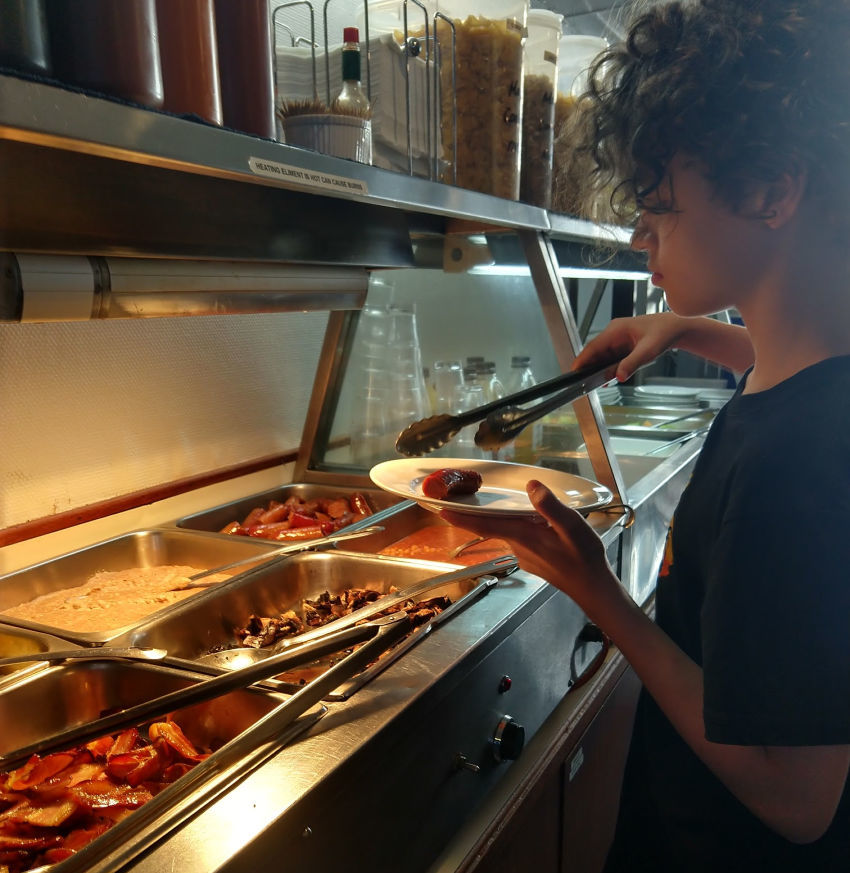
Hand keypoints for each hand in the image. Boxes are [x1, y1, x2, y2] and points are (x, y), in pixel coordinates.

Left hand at [440, 480, 621, 618]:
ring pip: (504, 532)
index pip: (485, 525)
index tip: (440, 511)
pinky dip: (512, 527)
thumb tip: (531, 486)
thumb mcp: (573, 526)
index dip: (462, 518)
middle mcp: (518, 546)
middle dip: (473, 513)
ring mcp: (523, 555)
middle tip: (457, 497)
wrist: (592, 587)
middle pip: (490, 526)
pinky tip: (525, 519)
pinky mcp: (531, 559)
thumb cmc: (584, 557)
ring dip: (495, 519)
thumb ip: (550, 507)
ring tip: (488, 501)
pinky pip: (516, 538)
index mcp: (523, 536)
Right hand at [573, 312, 687, 382]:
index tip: (574, 371)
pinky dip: (608, 368)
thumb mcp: (648, 351)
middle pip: (595, 352)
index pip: (594, 345)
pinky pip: (610, 358)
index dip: (582, 359)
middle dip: (589, 367)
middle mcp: (614, 333)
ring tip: (596, 382)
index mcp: (616, 329)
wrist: (675, 328)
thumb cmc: (663, 333)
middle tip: (583, 382)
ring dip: (600, 369)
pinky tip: (609, 378)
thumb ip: (632, 364)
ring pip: (602, 356)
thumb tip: (618, 376)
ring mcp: (617, 339)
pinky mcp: (622, 346)